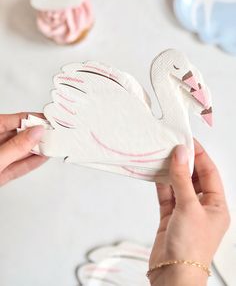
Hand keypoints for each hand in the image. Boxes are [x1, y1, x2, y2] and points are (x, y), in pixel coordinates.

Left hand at [0, 113, 46, 185]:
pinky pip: (17, 167)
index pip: (14, 121)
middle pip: (19, 136)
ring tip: (53, 145)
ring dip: (37, 150)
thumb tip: (36, 133)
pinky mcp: (0, 175)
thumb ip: (16, 146)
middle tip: (55, 134)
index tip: (49, 120)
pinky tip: (43, 158)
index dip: (33, 120)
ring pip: (20, 152)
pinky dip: (30, 163)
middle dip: (37, 135)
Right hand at [149, 140, 229, 285]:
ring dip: (171, 172)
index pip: (209, 173)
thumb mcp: (189, 207)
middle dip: (184, 162)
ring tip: (163, 156)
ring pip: (178, 185)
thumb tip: (181, 155)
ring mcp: (185, 212)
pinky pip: (166, 195)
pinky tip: (156, 173)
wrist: (172, 275)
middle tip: (173, 146)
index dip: (200, 156)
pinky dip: (161, 184)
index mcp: (217, 206)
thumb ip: (183, 179)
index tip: (188, 142)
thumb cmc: (191, 248)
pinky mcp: (170, 217)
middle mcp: (202, 207)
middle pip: (193, 178)